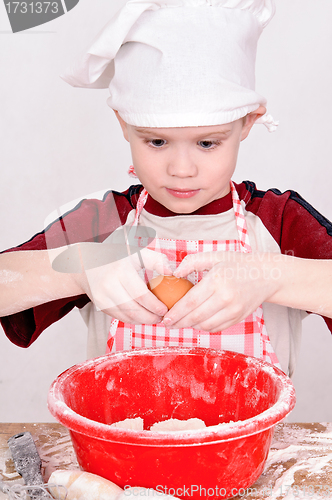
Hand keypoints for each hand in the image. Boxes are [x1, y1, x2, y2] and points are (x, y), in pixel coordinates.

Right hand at [74, 245, 171, 323]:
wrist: (87, 263)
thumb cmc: (118, 257)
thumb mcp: (137, 253)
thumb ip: (157, 260)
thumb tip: (173, 273)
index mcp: (121, 270)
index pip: (141, 295)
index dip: (155, 306)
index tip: (165, 309)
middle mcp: (109, 284)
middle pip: (134, 309)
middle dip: (150, 317)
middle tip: (162, 318)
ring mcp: (102, 296)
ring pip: (126, 316)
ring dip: (142, 321)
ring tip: (154, 318)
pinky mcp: (100, 305)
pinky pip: (119, 317)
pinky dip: (132, 320)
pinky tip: (142, 317)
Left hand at [162, 251, 280, 330]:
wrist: (266, 275)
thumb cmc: (237, 264)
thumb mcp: (214, 256)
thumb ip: (192, 262)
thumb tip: (174, 273)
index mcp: (217, 281)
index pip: (190, 302)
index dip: (176, 312)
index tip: (165, 317)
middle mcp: (226, 298)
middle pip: (196, 317)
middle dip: (179, 322)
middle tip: (168, 323)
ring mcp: (233, 310)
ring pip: (205, 325)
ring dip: (191, 325)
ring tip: (182, 321)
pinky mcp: (238, 317)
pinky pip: (216, 328)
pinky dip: (204, 327)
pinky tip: (197, 322)